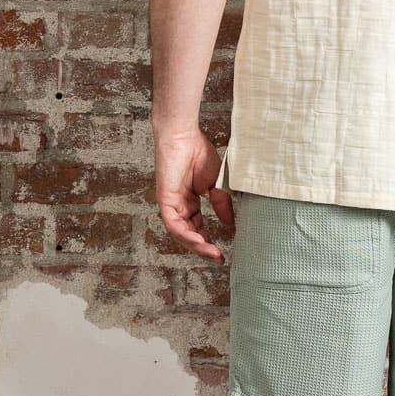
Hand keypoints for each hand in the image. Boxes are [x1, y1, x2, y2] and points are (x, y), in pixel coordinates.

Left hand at [153, 126, 233, 263]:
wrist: (184, 135)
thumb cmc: (197, 152)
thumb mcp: (216, 184)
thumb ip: (221, 204)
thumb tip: (229, 224)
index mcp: (189, 202)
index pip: (197, 228)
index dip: (208, 242)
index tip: (221, 254)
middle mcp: (179, 205)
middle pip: (189, 234)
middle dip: (203, 249)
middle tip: (218, 259)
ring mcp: (170, 203)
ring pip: (180, 233)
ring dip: (196, 245)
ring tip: (212, 253)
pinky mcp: (165, 199)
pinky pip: (173, 223)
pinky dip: (186, 234)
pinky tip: (199, 241)